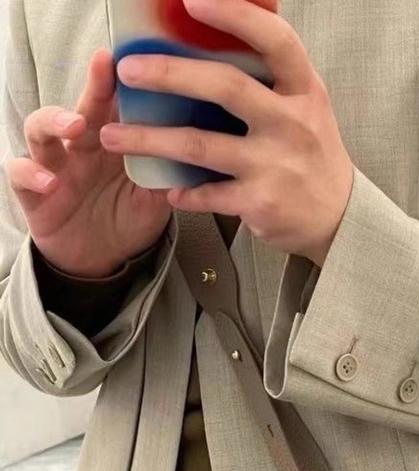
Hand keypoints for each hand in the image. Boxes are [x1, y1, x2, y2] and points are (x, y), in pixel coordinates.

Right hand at [4, 49, 171, 277]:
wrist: (102, 261)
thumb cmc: (127, 220)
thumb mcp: (154, 200)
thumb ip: (169, 177)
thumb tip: (200, 155)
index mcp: (113, 144)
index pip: (117, 108)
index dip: (124, 85)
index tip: (140, 63)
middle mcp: (81, 148)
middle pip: (83, 108)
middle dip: (94, 87)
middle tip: (105, 69)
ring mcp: (54, 165)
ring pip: (41, 129)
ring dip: (54, 121)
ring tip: (75, 126)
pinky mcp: (32, 192)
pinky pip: (20, 173)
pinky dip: (30, 173)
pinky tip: (48, 180)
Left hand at [99, 0, 353, 266]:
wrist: (339, 217)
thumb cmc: (311, 152)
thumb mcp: (305, 104)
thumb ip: (270, 75)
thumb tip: (215, 31)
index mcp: (303, 89)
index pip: (274, 40)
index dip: (235, 15)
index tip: (191, 0)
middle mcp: (291, 123)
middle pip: (225, 87)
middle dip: (170, 74)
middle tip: (128, 69)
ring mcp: (274, 165)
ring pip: (201, 146)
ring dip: (150, 140)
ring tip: (112, 135)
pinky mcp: (260, 203)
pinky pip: (208, 194)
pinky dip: (182, 192)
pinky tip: (167, 188)